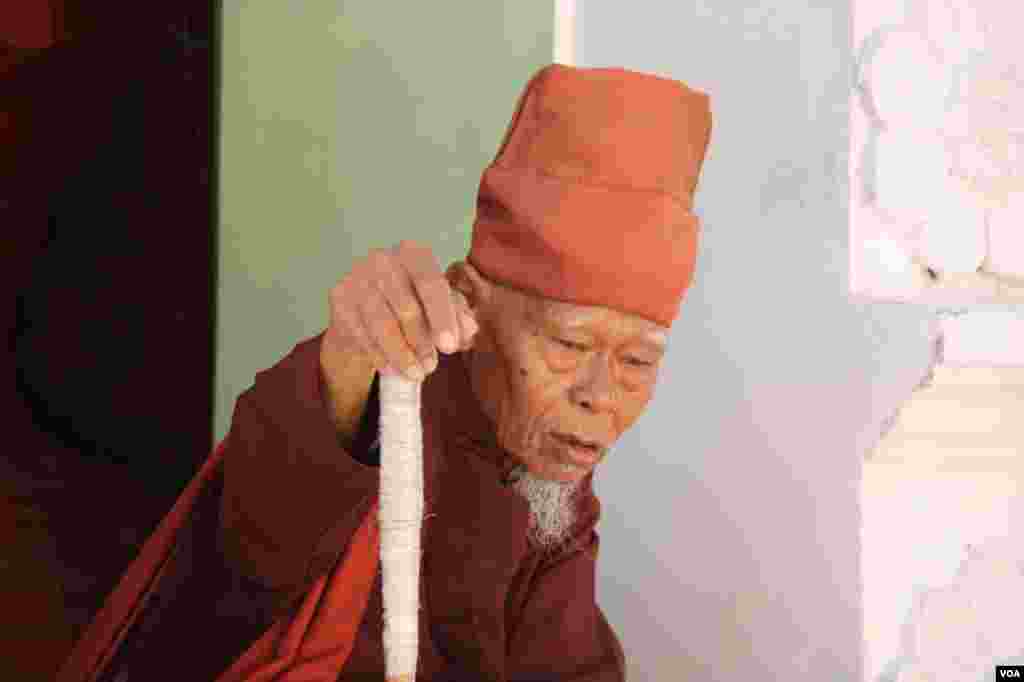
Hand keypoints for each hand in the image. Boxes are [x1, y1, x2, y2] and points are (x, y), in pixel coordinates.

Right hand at [325, 240, 477, 382]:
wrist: (364, 307)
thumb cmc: (411, 303)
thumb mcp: (439, 307)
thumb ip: (457, 316)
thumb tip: (468, 331)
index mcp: (413, 253)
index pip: (432, 284)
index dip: (443, 317)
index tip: (450, 347)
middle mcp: (382, 259)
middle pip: (407, 307)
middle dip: (422, 342)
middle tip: (432, 366)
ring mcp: (356, 277)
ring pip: (382, 325)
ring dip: (401, 354)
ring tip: (416, 373)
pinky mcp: (338, 298)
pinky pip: (361, 334)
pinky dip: (379, 355)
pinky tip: (391, 368)